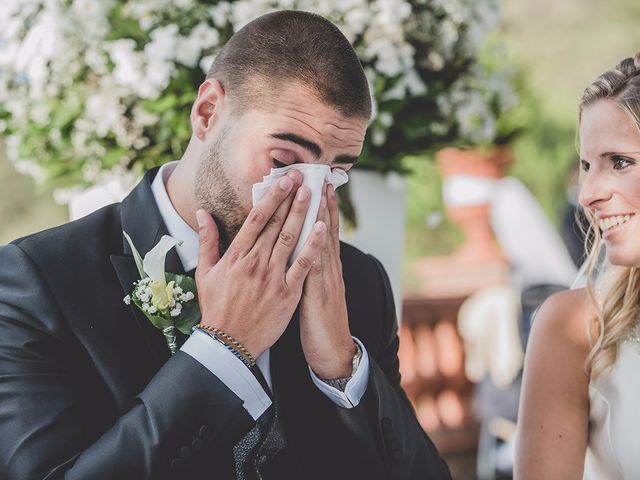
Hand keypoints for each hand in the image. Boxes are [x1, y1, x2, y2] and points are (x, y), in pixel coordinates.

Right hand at [195, 170, 326, 358]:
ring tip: (313, 193)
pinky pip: (302, 265)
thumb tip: (203, 213)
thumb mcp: (205, 272)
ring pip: (290, 239)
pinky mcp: (287, 293)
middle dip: (290, 198)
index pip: (256, 219)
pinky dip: (313, 246)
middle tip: (303, 177)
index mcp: (236, 256)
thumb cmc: (216, 307)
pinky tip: (322, 228)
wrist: (228, 342)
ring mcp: (272, 277)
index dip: (271, 197)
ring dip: (302, 214)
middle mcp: (255, 262)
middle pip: (275, 224)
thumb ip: (207, 240)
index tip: (282, 180)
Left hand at [300, 184, 355, 379]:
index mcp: (325, 269)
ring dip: (323, 216)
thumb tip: (298, 255)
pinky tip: (318, 231)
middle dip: (323, 203)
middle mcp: (329, 270)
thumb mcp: (313, 294)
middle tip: (321, 176)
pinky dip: (317, 247)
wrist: (333, 352)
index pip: (322, 232)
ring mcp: (327, 281)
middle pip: (326, 231)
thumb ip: (307, 272)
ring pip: (323, 243)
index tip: (320, 184)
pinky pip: (317, 267)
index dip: (322, 208)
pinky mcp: (320, 295)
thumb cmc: (320, 324)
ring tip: (321, 192)